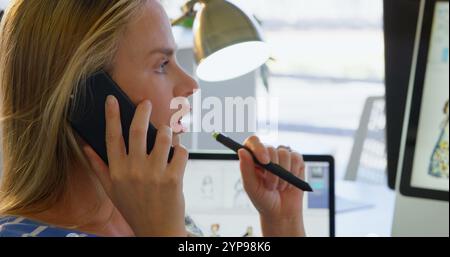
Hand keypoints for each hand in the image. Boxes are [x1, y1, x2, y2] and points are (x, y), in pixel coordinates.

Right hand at [83, 95, 187, 236]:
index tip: (112, 99)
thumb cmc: (134, 208)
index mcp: (117, 171)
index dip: (111, 115)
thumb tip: (85, 146)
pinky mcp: (173, 179)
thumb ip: (98, 168)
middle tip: (146, 103)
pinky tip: (178, 153)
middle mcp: (134, 170)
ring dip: (167, 131)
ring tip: (167, 134)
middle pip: (138, 131)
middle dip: (143, 111)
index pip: (112, 137)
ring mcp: (154, 174)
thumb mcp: (111, 190)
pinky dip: (181, 148)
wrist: (157, 230)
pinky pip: (181, 151)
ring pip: (163, 137)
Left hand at [238, 136, 305, 236]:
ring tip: (279, 187)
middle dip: (272, 170)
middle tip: (270, 186)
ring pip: (284, 153)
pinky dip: (294, 172)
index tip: (264, 161)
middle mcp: (267, 154)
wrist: (281, 211)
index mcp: (252, 158)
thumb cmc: (263, 198)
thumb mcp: (251, 187)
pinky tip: (290, 182)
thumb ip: (245, 169)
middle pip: (270, 148)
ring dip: (283, 174)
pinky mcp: (295, 160)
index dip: (258, 148)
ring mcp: (282, 156)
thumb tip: (242, 150)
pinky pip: (296, 158)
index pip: (253, 142)